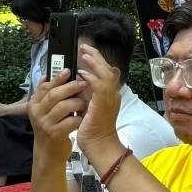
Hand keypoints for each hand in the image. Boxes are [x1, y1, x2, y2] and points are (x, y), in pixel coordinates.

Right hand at [27, 67, 86, 162]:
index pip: (45, 87)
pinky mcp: (55, 134)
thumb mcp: (44, 111)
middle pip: (54, 95)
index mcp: (34, 105)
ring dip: (77, 103)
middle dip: (71, 87)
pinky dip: (79, 118)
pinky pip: (71, 121)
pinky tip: (82, 119)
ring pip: (64, 106)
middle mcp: (37, 113)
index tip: (69, 70)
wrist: (48, 152)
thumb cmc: (50, 127)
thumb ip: (44, 94)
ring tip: (84, 104)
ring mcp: (45, 124)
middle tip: (83, 83)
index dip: (57, 78)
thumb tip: (45, 76)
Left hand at [74, 45, 124, 159]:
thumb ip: (86, 94)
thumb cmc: (92, 128)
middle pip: (108, 69)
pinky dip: (92, 78)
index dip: (97, 60)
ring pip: (107, 74)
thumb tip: (78, 82)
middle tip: (85, 47)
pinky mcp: (104, 104)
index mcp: (109, 94)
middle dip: (96, 57)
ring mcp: (110, 98)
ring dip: (95, 63)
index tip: (86, 52)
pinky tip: (83, 73)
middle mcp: (112, 94)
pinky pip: (101, 87)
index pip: (106, 72)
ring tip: (85, 55)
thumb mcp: (88, 107)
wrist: (99, 144)